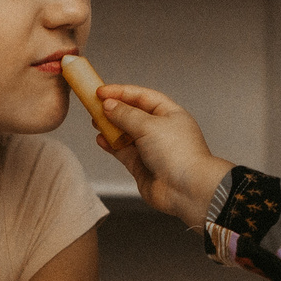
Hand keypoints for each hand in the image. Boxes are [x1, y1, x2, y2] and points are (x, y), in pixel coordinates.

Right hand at [88, 83, 232, 227]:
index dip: (121, 92)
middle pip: (133, 114)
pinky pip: (123, 151)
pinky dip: (111, 145)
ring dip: (110, 127)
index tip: (101, 91)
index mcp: (170, 114)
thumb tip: (109, 105)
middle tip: (94, 105)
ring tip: (95, 121)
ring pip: (126, 133)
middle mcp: (161, 130)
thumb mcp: (149, 125)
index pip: (142, 96)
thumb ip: (125, 114)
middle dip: (114, 109)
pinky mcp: (142, 166)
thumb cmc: (179, 154)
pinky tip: (101, 139)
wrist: (186, 189)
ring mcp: (151, 149)